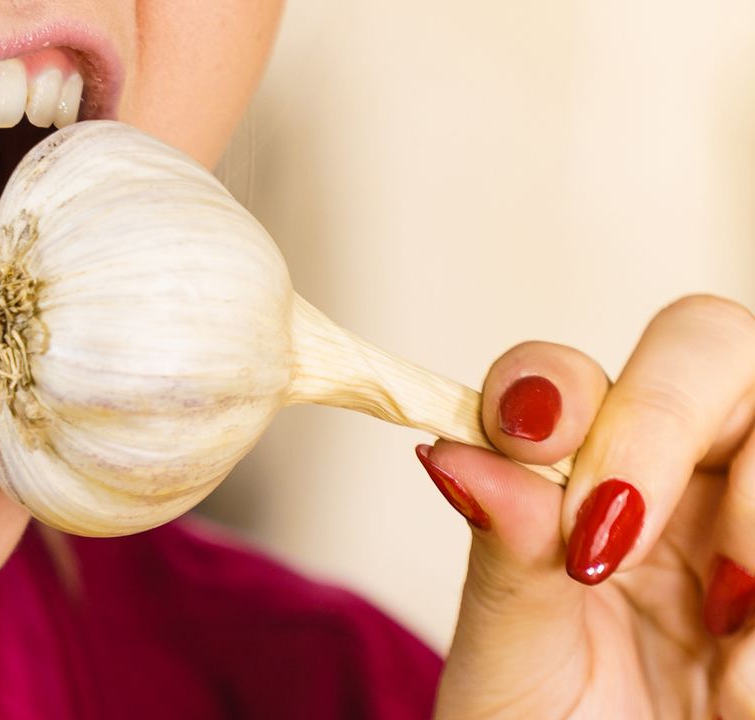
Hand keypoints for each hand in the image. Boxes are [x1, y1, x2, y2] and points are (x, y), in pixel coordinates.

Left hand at [422, 294, 754, 718]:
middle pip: (707, 344)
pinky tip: (741, 689)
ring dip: (754, 530)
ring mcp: (751, 519)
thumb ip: (504, 562)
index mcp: (579, 486)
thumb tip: (452, 454)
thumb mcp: (516, 668)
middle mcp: (677, 479)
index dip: (553, 384)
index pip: (568, 377)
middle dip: (662, 424)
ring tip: (715, 653)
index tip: (529, 438)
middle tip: (612, 544)